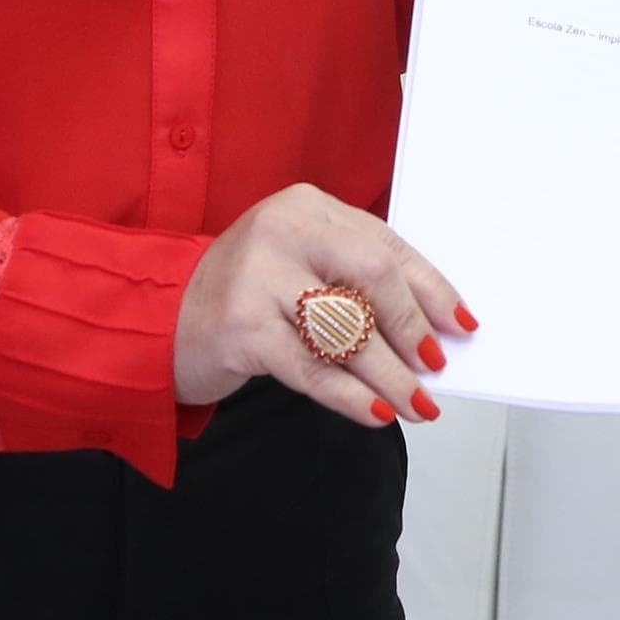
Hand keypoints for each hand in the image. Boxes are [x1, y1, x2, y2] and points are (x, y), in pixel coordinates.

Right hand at [173, 182, 476, 427]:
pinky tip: (376, 413)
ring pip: (346, 328)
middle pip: (372, 274)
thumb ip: (354, 284)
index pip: (385, 244)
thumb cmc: (244, 296)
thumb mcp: (299, 267)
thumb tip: (428, 331)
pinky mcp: (240, 328)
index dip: (430, 287)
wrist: (159, 321)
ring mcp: (258, 277)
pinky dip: (351, 395)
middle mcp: (283, 230)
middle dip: (412, 326)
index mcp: (307, 206)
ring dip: (390, 374)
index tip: (460, 323)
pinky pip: (312, 368)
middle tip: (435, 366)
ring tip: (416, 403)